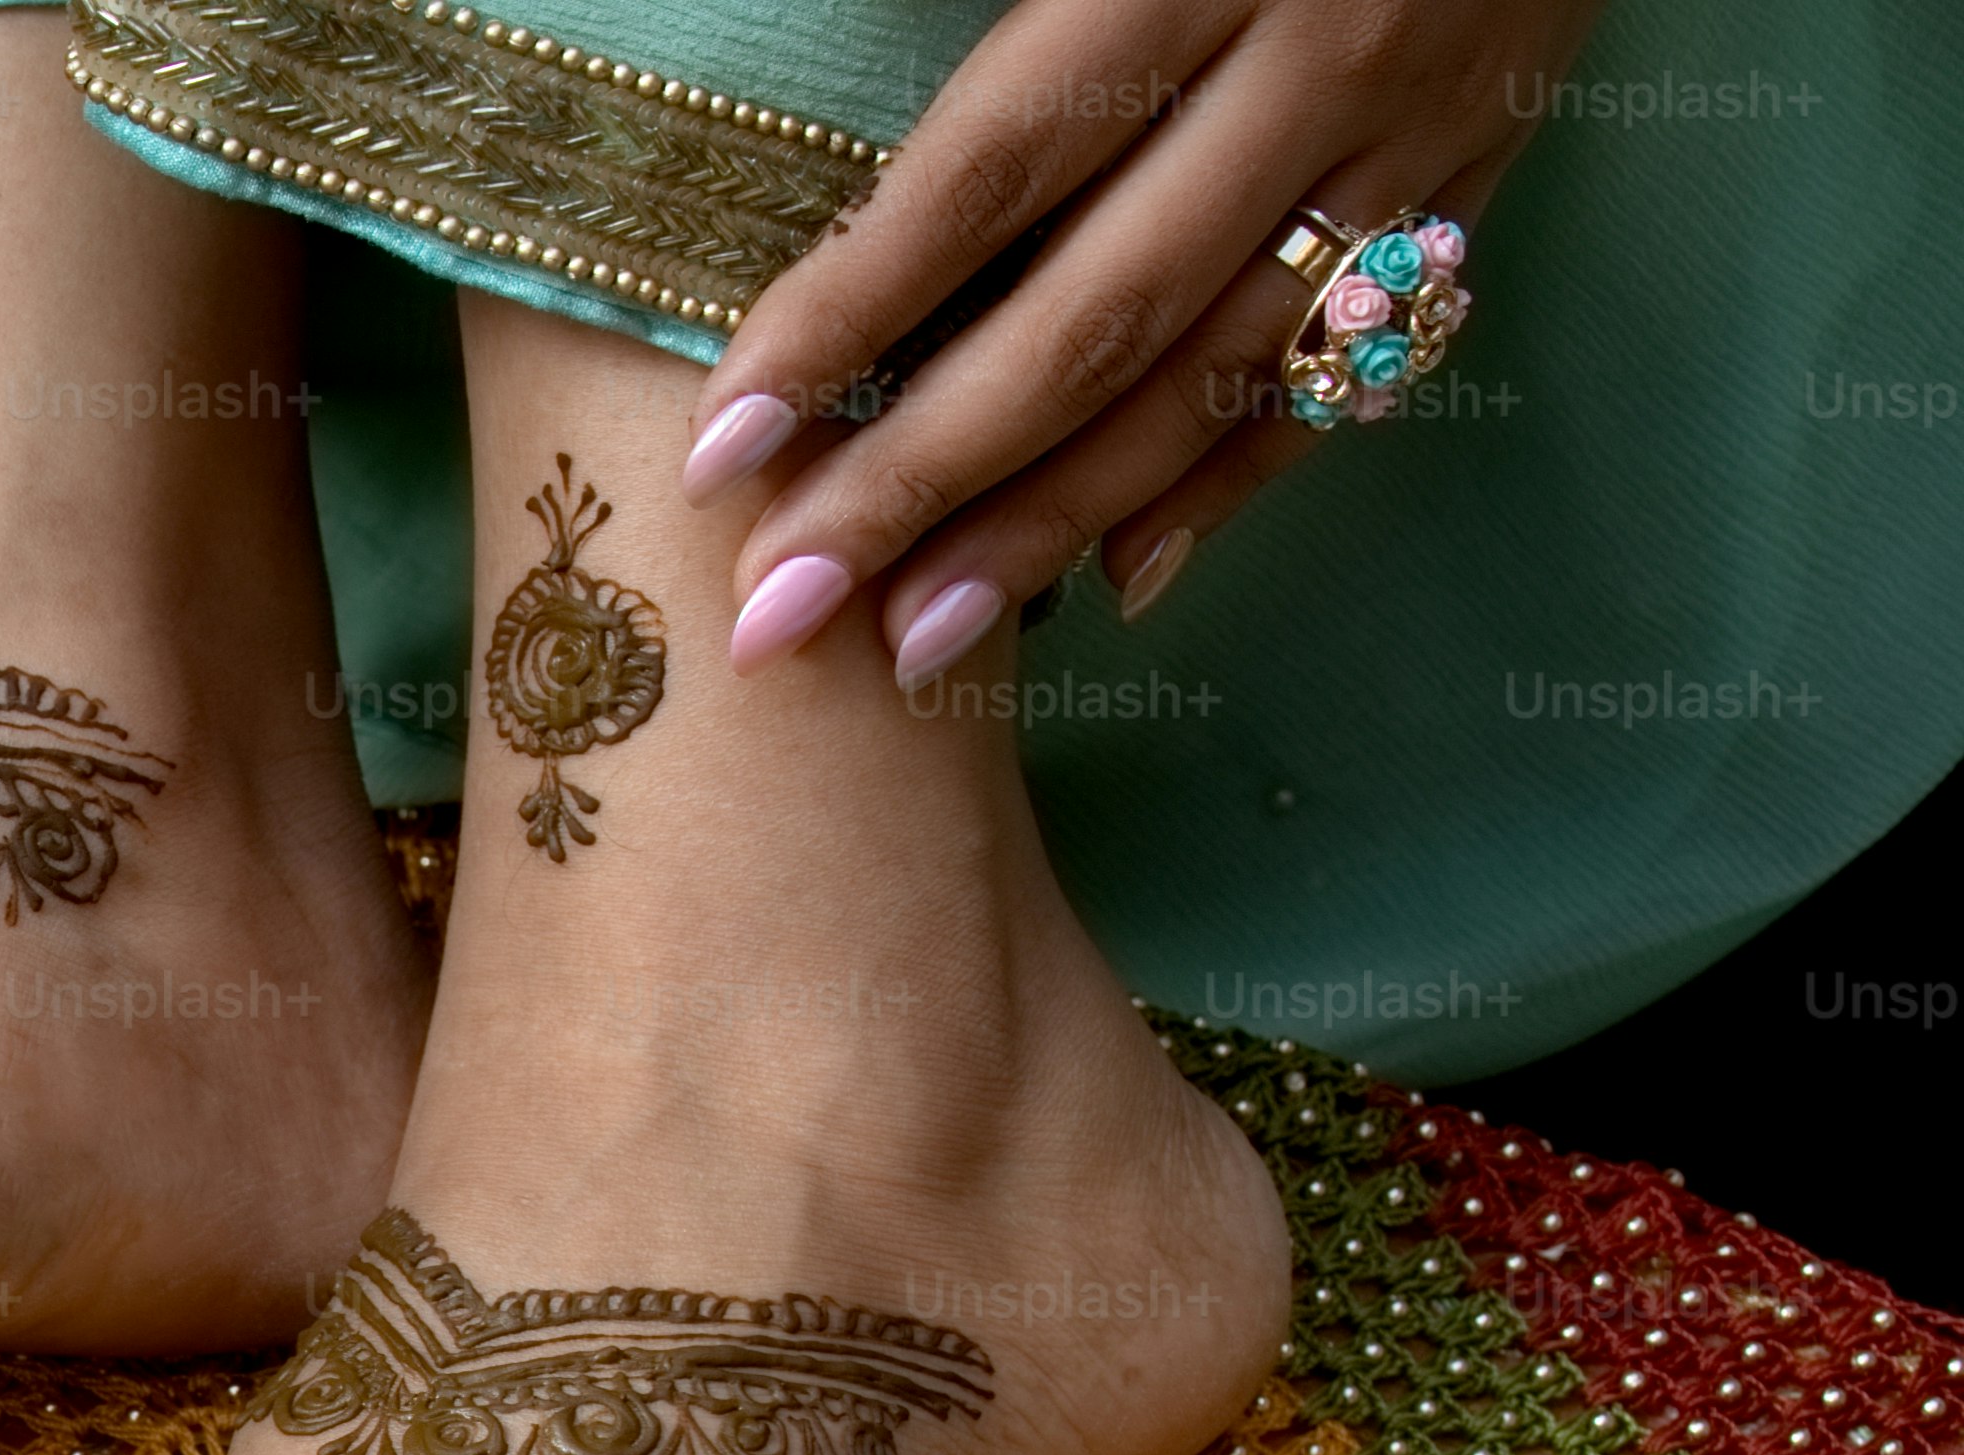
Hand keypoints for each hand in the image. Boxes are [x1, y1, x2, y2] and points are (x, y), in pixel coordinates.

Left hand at [678, 0, 1602, 674]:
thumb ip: (1013, 22)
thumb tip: (858, 177)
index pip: (987, 175)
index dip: (845, 315)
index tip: (721, 446)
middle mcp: (1311, 64)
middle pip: (1090, 318)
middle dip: (920, 484)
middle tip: (781, 614)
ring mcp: (1412, 135)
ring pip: (1209, 372)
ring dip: (1053, 527)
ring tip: (914, 645)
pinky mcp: (1480, 177)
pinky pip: (1340, 368)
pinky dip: (1227, 483)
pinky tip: (1116, 582)